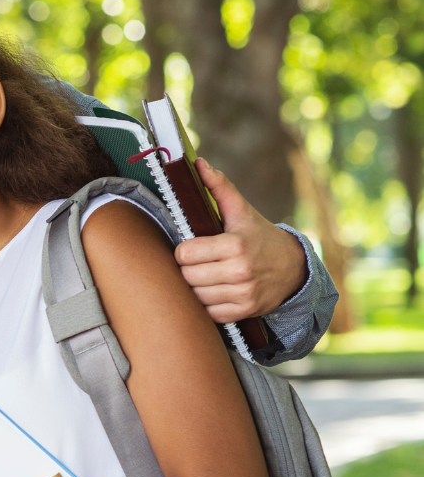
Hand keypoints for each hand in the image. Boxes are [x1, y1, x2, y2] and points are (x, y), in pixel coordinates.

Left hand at [173, 158, 307, 322]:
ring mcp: (243, 294)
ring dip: (196, 287)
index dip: (184, 250)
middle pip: (187, 276)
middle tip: (198, 262)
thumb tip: (198, 164)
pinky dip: (206, 304)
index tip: (192, 247)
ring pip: (195, 296)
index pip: (184, 254)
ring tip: (205, 275)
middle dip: (188, 268)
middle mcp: (241, 272)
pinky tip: (214, 290)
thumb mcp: (241, 211)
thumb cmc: (258, 236)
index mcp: (236, 245)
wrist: (293, 268)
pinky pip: (208, 312)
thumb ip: (219, 188)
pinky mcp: (244, 312)